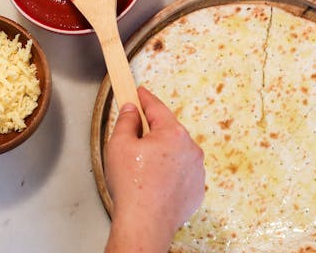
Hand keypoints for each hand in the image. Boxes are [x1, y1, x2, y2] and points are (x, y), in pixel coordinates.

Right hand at [104, 87, 204, 252]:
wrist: (145, 224)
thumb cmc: (132, 187)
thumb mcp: (118, 145)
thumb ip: (126, 121)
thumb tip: (131, 111)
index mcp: (173, 134)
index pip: (156, 107)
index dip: (144, 98)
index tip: (139, 93)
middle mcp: (190, 149)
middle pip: (168, 130)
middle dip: (151, 132)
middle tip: (133, 140)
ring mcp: (196, 170)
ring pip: (176, 153)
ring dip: (162, 154)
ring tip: (142, 170)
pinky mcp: (196, 189)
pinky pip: (181, 173)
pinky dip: (170, 173)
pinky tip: (153, 183)